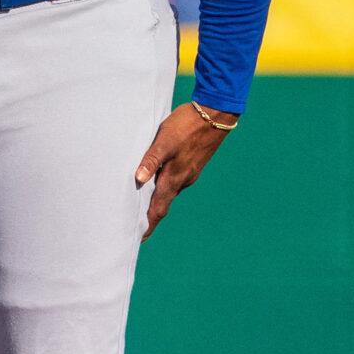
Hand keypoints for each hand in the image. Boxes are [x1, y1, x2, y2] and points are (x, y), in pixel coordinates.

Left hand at [134, 102, 236, 237]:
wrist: (216, 114)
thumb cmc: (187, 125)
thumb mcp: (165, 140)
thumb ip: (151, 159)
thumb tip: (137, 178)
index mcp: (174, 177)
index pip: (158, 209)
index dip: (148, 225)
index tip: (138, 239)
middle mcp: (183, 180)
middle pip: (163, 205)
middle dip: (150, 218)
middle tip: (136, 228)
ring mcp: (190, 172)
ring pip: (170, 192)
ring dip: (157, 202)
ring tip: (142, 206)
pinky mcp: (193, 164)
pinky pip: (176, 181)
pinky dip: (164, 187)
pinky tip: (158, 181)